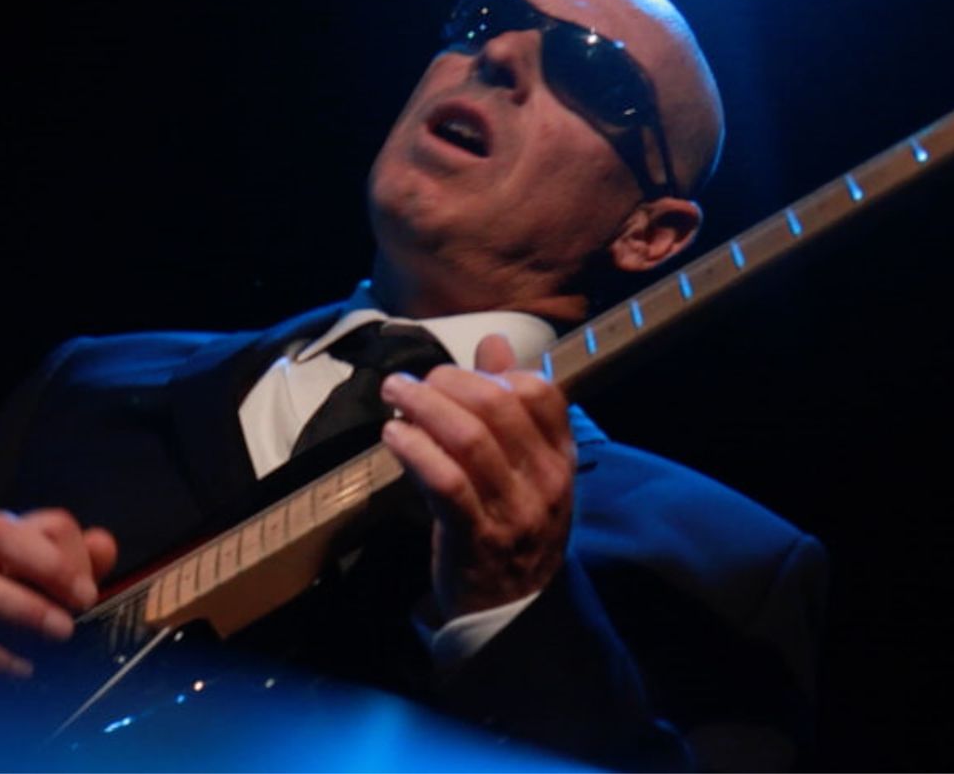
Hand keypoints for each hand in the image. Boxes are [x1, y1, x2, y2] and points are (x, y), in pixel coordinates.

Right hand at [0, 508, 117, 677]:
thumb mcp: (29, 588)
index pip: (42, 522)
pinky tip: (22, 669)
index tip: (89, 593)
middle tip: (82, 601)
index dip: (72, 553)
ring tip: (60, 632)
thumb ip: (71, 568)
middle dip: (44, 561)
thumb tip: (105, 544)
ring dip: (18, 605)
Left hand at [378, 333, 574, 619]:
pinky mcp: (475, 537)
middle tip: (410, 382)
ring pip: (469, 439)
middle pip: (498, 407)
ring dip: (424, 407)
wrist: (511, 612)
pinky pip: (445, 481)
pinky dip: (415, 450)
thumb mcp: (522, 469)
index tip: (456, 375)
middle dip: (447, 382)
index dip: (494, 373)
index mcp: (560, 459)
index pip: (541, 393)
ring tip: (394, 394)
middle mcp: (544, 482)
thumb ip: (509, 405)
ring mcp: (513, 511)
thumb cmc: (511, 528)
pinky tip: (393, 435)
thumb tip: (494, 342)